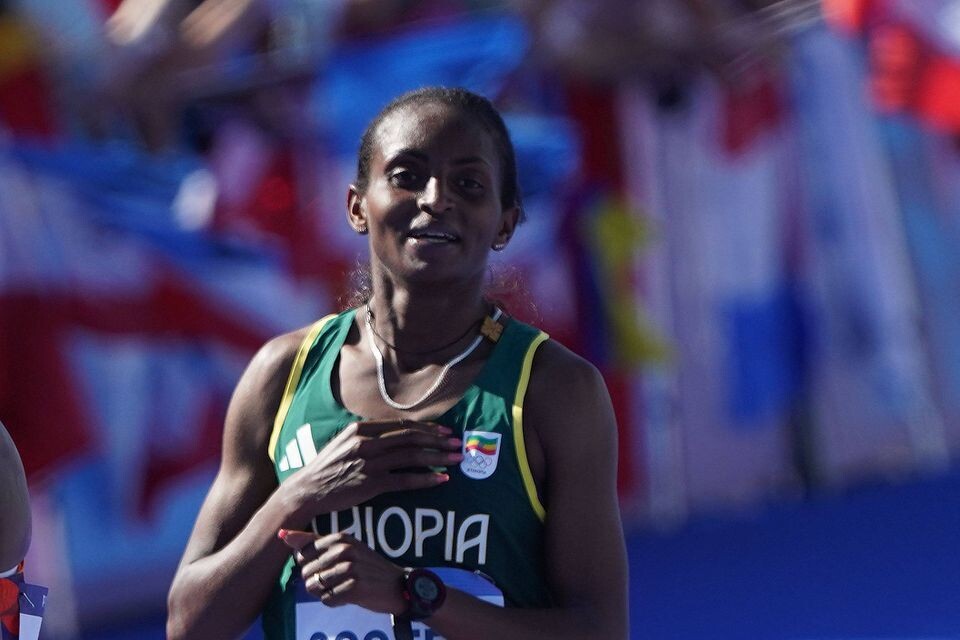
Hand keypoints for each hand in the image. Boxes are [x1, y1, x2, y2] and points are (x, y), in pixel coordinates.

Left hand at [281, 530, 406, 614]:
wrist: (397, 585)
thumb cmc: (366, 566)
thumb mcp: (343, 548)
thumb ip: (311, 541)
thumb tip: (281, 533)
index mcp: (340, 538)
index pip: (302, 554)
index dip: (309, 566)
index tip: (327, 567)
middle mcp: (345, 550)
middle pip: (305, 572)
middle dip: (316, 581)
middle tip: (336, 581)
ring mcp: (350, 568)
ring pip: (313, 587)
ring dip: (324, 593)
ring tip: (341, 588)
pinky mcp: (355, 588)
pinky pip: (326, 600)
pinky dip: (334, 601)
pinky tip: (348, 596)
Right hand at [286, 420, 462, 517]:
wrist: (307, 491)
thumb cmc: (327, 468)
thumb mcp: (345, 443)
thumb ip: (369, 437)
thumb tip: (397, 434)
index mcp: (361, 429)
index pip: (402, 425)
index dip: (427, 428)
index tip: (445, 432)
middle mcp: (366, 442)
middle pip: (411, 438)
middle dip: (438, 440)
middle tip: (457, 444)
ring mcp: (369, 463)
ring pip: (412, 457)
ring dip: (438, 458)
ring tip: (456, 459)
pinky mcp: (370, 484)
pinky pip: (405, 480)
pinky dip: (426, 479)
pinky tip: (441, 479)